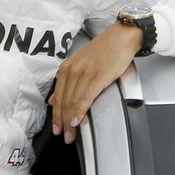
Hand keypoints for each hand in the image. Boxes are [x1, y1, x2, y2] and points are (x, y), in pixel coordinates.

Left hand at [48, 23, 141, 143]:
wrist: (121, 37)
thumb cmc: (104, 51)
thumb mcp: (79, 63)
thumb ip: (66, 82)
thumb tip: (53, 99)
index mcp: (67, 67)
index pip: (57, 96)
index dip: (56, 115)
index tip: (57, 128)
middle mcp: (73, 70)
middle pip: (64, 101)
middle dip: (62, 122)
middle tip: (63, 136)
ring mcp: (85, 73)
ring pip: (73, 101)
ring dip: (70, 121)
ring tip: (70, 134)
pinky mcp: (98, 76)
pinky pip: (86, 97)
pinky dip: (80, 110)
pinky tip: (77, 121)